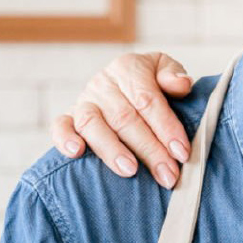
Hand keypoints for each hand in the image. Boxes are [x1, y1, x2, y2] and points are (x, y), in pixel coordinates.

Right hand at [49, 52, 195, 188]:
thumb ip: (173, 76)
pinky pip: (60, 126)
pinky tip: (76, 153)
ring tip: (130, 171)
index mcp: (128, 68)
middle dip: (149, 150)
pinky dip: (65, 139)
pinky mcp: (67, 117)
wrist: (124, 84)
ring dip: (112, 150)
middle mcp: (102, 83)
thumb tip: (182, 84)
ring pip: (92, 125)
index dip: (166, 127)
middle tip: (167, 175)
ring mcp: (83, 100)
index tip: (182, 153)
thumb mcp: (165, 72)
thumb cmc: (150, 83)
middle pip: (124, 118)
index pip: (147, 99)